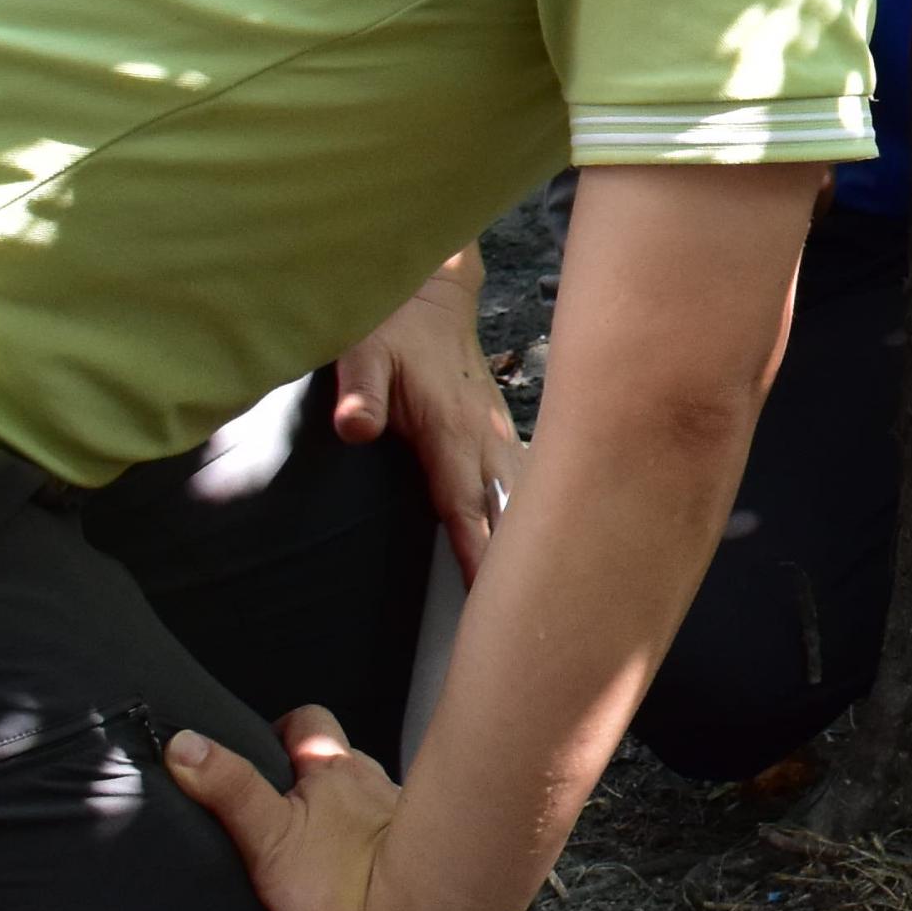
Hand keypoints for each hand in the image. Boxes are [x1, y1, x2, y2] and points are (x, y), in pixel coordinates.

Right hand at [167, 706, 423, 910]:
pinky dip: (373, 837)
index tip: (260, 747)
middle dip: (314, 770)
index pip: (307, 722)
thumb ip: (230, 789)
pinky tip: (360, 863)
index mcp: (332, 767)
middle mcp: (370, 778)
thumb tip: (183, 744)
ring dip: (345, 805)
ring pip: (366, 793)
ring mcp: (396, 811)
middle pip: (339, 756)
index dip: (282, 730)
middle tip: (285, 799)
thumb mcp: (268, 835)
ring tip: (320, 838)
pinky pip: (390, 829)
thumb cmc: (343, 882)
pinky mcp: (416, 845)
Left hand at [331, 253, 518, 584]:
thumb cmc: (391, 327)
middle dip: (521, 564)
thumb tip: (356, 427)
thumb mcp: (364, 352)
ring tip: (555, 591)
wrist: (432, 293)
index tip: (492, 601)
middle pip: (509, 515)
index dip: (477, 554)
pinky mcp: (502, 435)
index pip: (465, 507)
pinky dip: (539, 515)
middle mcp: (485, 441)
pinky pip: (529, 484)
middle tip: (534, 617)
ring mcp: (499, 437)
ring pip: (527, 500)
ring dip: (539, 541)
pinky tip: (548, 544)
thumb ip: (361, 391)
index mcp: (451, 434)